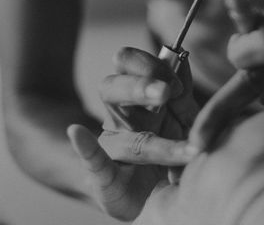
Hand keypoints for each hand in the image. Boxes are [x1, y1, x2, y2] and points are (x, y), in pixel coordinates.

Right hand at [68, 47, 199, 219]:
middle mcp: (119, 116)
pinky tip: (76, 132)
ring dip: (154, 139)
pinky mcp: (105, 179)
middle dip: (140, 84)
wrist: (153, 200)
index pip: (128, 62)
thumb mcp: (182, 120)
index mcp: (137, 97)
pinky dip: (85, 148)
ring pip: (117, 128)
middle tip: (167, 92)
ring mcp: (111, 146)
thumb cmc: (167, 154)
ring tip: (187, 150)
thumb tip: (182, 62)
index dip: (153, 66)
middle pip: (113, 86)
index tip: (178, 88)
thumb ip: (183, 96)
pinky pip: (93, 162)